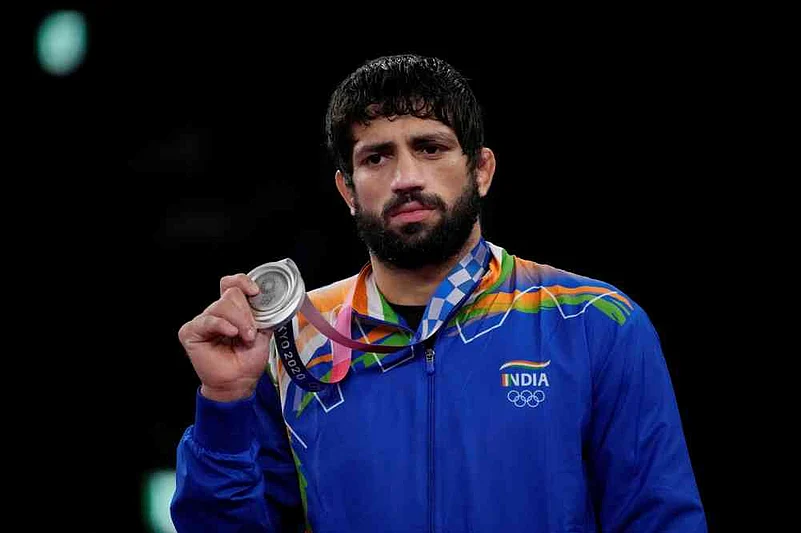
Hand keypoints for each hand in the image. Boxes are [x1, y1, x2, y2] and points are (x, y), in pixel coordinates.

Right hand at [178, 273, 272, 401]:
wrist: (239, 381)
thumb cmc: (248, 359)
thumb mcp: (264, 332)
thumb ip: (264, 313)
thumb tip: (269, 299)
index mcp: (233, 308)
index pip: (232, 283)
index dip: (243, 281)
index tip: (255, 292)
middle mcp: (217, 311)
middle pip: (231, 294)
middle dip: (246, 313)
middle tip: (252, 332)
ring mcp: (204, 320)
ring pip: (222, 305)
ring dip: (239, 322)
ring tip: (245, 338)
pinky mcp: (191, 332)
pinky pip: (208, 320)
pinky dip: (222, 325)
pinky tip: (231, 333)